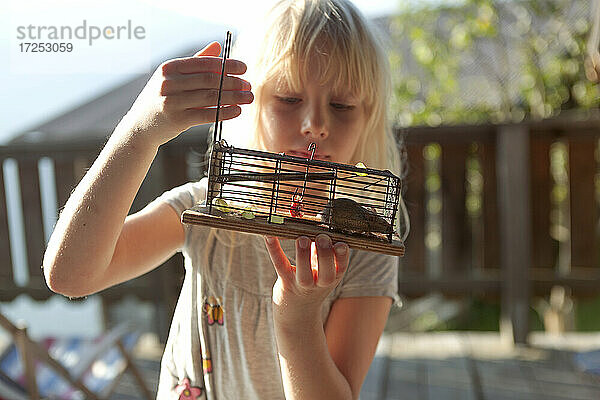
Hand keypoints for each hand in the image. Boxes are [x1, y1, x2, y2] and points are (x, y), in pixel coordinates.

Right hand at [120, 41, 252, 146]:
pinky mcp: (178, 120)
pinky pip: (207, 115)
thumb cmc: (161, 99)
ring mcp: (172, 102)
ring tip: (248, 98)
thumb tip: (218, 46)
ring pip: (211, 97)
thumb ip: (196, 61)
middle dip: (233, 82)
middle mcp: (169, 83)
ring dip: (234, 97)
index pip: (204, 63)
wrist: (141, 126)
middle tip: (248, 85)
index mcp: (169, 68)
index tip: (243, 68)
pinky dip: (225, 112)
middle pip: (210, 80)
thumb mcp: (173, 77)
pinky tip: (236, 111)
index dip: (227, 65)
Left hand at [264, 234, 348, 328]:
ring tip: (302, 238)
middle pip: (326, 272)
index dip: (342, 254)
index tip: (339, 243)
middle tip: (322, 238)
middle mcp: (320, 283)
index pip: (341, 266)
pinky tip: (269, 235)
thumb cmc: (314, 280)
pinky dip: (274, 248)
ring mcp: (302, 284)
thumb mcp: (324, 268)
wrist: (297, 310)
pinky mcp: (285, 281)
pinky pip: (279, 264)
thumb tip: (319, 221)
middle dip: (325, 254)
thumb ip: (323, 248)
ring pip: (304, 272)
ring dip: (303, 254)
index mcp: (334, 276)